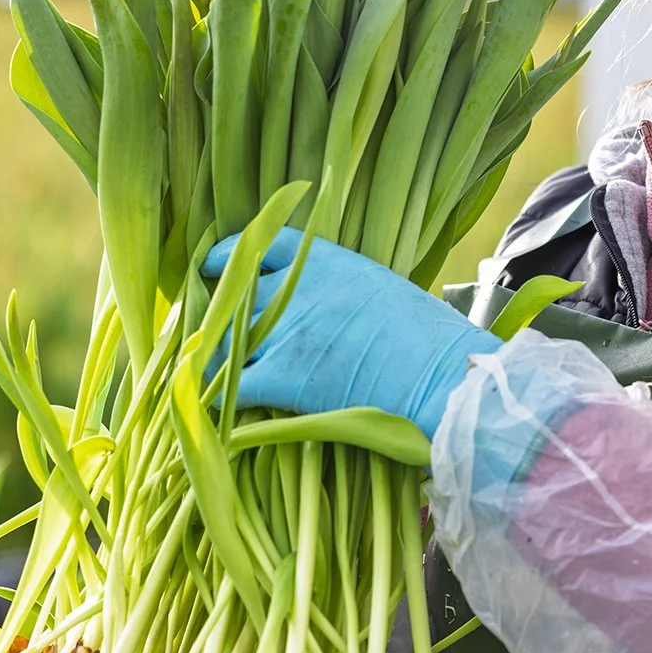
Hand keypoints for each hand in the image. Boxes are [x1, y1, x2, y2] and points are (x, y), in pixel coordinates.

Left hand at [206, 229, 499, 440]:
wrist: (440, 374)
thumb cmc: (431, 338)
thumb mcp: (386, 290)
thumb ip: (346, 291)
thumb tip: (334, 310)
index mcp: (324, 261)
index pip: (259, 246)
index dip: (230, 256)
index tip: (215, 266)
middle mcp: (295, 289)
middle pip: (234, 295)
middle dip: (218, 313)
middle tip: (210, 329)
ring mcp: (284, 331)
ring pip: (224, 339)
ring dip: (216, 356)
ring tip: (210, 371)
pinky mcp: (282, 376)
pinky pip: (230, 385)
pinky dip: (218, 397)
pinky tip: (214, 406)